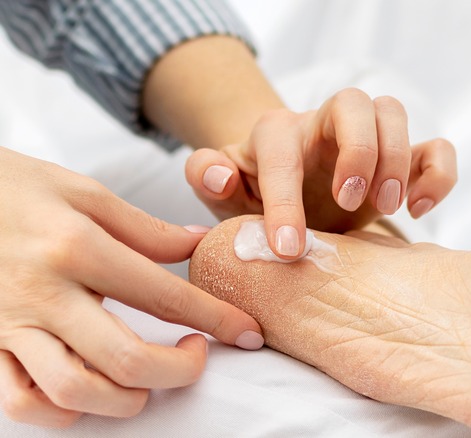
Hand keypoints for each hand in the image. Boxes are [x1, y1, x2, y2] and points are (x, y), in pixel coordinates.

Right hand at [0, 147, 262, 426]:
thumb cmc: (14, 187)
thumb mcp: (82, 192)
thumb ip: (144, 228)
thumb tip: (200, 245)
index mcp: (76, 247)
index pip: (164, 296)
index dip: (216, 319)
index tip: (248, 334)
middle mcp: (43, 293)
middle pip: (124, 359)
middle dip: (179, 371)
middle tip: (199, 357)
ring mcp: (8, 325)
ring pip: (73, 392)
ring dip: (125, 399)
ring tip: (147, 379)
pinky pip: (21, 400)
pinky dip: (61, 411)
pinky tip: (90, 393)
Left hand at [184, 88, 456, 258]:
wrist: (292, 197)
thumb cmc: (256, 196)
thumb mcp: (225, 193)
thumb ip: (207, 176)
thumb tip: (218, 174)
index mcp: (279, 133)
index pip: (282, 149)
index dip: (284, 198)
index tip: (288, 249)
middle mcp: (326, 124)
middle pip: (353, 102)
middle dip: (357, 151)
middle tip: (350, 203)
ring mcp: (369, 138)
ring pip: (394, 113)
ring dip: (397, 160)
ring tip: (388, 207)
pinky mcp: (402, 160)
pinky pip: (436, 147)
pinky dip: (438, 174)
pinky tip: (419, 210)